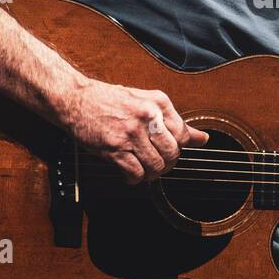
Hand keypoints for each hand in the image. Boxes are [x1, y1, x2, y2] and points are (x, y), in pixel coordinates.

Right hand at [67, 79, 207, 184]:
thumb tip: (202, 139)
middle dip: (166, 164)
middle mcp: (148, 116)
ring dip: (151, 174)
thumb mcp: (146, 102)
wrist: (75, 99)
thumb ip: (173, 122)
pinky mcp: (115, 148)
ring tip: (143, 169)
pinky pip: (135, 172)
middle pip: (172, 153)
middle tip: (156, 163)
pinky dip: (135, 178)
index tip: (167, 150)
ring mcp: (131, 133)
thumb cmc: (109, 100)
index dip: (177, 148)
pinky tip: (130, 173)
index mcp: (158, 102)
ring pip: (156, 166)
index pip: (183, 135)